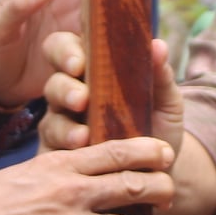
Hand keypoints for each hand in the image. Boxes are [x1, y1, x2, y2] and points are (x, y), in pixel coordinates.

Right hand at [0, 138, 174, 214]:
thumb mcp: (27, 174)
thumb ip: (62, 173)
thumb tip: (91, 174)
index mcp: (62, 167)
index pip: (119, 153)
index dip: (149, 152)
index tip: (165, 155)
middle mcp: (73, 194)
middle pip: (135, 187)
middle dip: (159, 189)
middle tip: (168, 192)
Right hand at [40, 32, 186, 156]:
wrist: (160, 168)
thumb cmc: (157, 123)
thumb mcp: (164, 99)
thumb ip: (160, 74)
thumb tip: (158, 46)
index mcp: (89, 72)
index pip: (64, 49)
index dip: (65, 52)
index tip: (79, 63)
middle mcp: (69, 96)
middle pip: (54, 84)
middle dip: (65, 90)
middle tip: (82, 100)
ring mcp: (62, 127)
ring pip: (51, 122)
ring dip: (65, 128)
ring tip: (83, 137)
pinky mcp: (61, 157)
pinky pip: (55, 155)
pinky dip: (68, 156)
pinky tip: (83, 156)